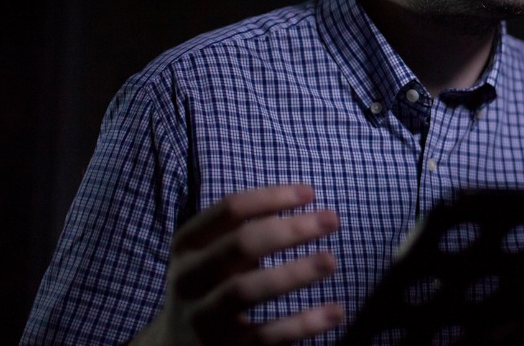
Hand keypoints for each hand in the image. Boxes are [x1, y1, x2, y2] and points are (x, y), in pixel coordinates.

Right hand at [131, 184, 343, 344]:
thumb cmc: (209, 285)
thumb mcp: (212, 253)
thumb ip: (245, 228)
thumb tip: (302, 198)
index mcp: (187, 246)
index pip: (229, 209)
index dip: (271, 197)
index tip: (310, 193)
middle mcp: (189, 279)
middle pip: (241, 245)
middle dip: (290, 229)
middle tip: (332, 220)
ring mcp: (204, 317)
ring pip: (247, 290)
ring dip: (294, 272)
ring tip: (331, 261)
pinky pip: (267, 336)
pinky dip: (304, 323)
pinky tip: (336, 312)